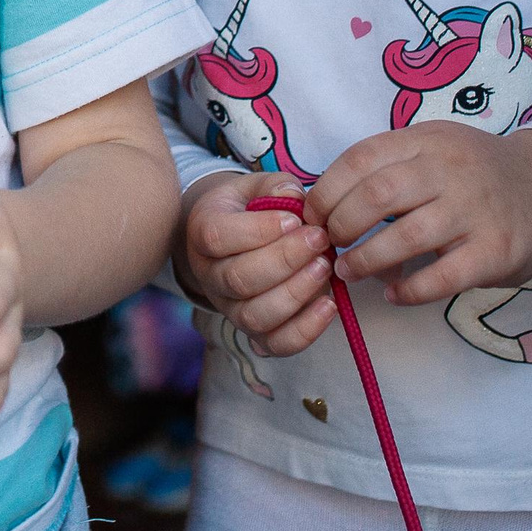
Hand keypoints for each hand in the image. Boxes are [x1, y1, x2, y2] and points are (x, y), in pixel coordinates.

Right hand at [175, 172, 336, 356]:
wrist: (234, 242)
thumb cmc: (248, 210)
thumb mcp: (254, 187)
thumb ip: (275, 186)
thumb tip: (293, 196)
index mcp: (201, 234)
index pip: (218, 237)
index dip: (259, 230)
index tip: (295, 219)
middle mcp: (209, 276)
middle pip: (239, 278)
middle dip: (285, 259)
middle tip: (319, 239)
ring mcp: (230, 309)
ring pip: (256, 315)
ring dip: (296, 293)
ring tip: (325, 267)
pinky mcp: (255, 333)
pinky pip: (277, 344)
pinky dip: (306, 330)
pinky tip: (329, 305)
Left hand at [309, 124, 531, 305]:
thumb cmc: (476, 174)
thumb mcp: (434, 149)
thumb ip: (388, 166)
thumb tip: (322, 203)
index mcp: (427, 140)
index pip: (362, 157)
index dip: (327, 189)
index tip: (311, 214)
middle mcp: (452, 169)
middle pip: (379, 193)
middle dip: (341, 223)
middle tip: (326, 244)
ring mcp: (477, 210)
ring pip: (407, 235)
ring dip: (366, 258)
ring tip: (348, 271)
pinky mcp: (497, 251)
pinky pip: (443, 276)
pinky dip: (410, 288)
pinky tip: (392, 293)